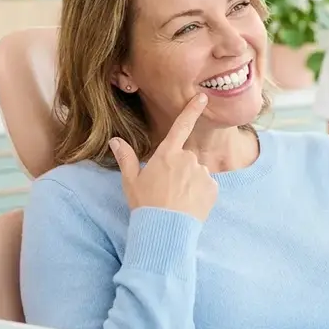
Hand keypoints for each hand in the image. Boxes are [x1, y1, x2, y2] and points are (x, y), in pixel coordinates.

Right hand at [109, 93, 217, 220]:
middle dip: (180, 170)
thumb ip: (126, 157)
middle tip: (167, 190)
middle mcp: (187, 159)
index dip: (192, 110)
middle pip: (186, 158)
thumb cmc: (145, 205)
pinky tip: (189, 206)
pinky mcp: (213, 188)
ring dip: (190, 182)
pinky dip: (200, 194)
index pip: (181, 126)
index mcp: (167, 154)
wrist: (165, 231)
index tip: (203, 97)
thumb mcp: (131, 181)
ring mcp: (202, 173)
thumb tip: (115, 140)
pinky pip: (207, 186)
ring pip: (197, 173)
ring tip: (178, 201)